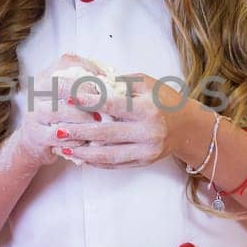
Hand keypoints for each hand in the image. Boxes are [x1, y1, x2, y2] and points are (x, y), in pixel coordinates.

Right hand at [0, 55, 107, 169]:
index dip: (89, 69)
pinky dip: (75, 138)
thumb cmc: (59, 116)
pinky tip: (86, 140)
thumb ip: (85, 85)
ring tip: (98, 122)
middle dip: (86, 94)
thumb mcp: (67, 96)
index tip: (106, 79)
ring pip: (59, 111)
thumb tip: (113, 78)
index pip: (67, 62)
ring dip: (83, 117)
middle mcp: (36, 92)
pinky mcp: (36, 135)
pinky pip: (58, 135)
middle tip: (103, 105)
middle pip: (61, 84)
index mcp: (46, 77)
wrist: (34, 143)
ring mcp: (33, 114)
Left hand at [50, 72, 174, 168]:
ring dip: (83, 152)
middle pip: (106, 133)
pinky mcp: (143, 162)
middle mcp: (147, 132)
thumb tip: (91, 83)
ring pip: (108, 154)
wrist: (189, 128)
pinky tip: (80, 156)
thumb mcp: (147, 84)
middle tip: (57, 130)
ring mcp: (146, 150)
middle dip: (79, 132)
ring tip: (62, 148)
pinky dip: (96, 161)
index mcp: (147, 109)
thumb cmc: (165, 100)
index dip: (90, 102)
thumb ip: (120, 84)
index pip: (113, 105)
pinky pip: (115, 164)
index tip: (69, 98)